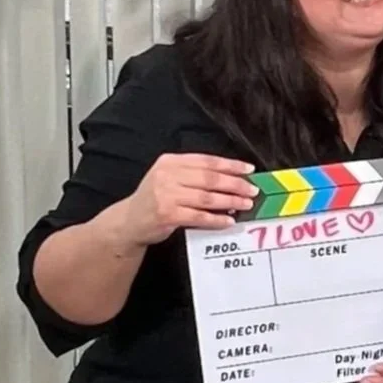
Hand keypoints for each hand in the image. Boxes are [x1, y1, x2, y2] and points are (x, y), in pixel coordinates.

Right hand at [115, 153, 256, 246]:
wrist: (129, 221)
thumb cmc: (155, 199)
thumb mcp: (169, 178)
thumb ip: (194, 175)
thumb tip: (231, 178)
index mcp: (170, 162)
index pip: (207, 161)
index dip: (230, 165)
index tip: (249, 170)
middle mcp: (167, 175)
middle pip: (210, 178)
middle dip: (235, 184)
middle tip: (252, 190)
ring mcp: (166, 195)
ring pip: (207, 197)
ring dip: (230, 201)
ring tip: (246, 204)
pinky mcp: (168, 215)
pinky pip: (199, 216)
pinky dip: (216, 219)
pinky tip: (228, 220)